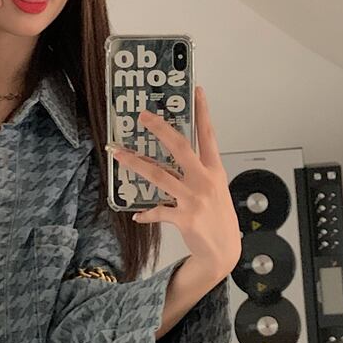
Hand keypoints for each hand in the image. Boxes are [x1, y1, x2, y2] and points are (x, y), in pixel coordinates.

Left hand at [108, 85, 240, 277]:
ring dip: (136, 163)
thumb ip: (197, 173)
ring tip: (118, 154)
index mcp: (214, 171)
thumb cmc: (218, 218)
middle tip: (142, 116)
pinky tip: (137, 214)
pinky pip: (157, 211)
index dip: (203, 112)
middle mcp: (205, 181)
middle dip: (160, 129)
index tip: (197, 91)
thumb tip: (170, 162)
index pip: (208, 135)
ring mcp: (194, 199)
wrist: (224, 251)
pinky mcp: (184, 218)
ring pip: (160, 175)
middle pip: (180, 147)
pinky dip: (146, 213)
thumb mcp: (215, 190)